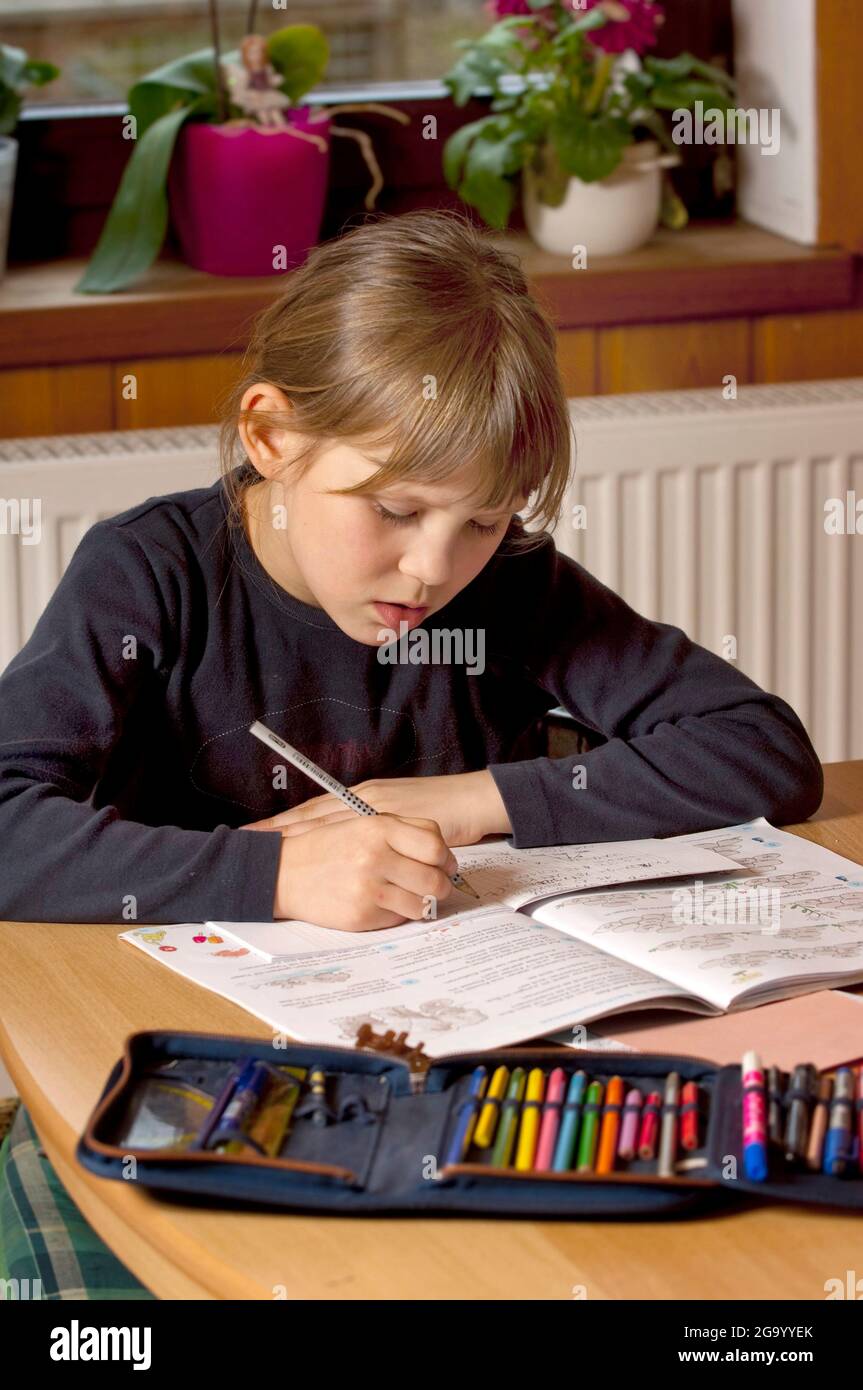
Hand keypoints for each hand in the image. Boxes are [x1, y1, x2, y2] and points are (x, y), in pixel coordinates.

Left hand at [240, 771, 511, 846]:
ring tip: (266, 852)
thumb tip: (347, 846)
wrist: (472, 799)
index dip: (282, 823)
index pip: (314, 811)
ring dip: (296, 837)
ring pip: (325, 822)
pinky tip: (312, 854)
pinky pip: (348, 835)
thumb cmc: (440, 808)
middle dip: (277, 830)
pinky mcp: (390, 820)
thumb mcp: (399, 816)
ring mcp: (374, 809)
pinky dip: (329, 845)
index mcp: (362, 797)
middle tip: (243, 842)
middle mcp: (363, 800)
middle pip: (311, 816)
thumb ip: (374, 829)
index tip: (251, 833)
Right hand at [271, 813, 459, 929]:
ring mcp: (369, 888)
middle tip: (435, 885)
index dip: (446, 858)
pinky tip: (386, 903)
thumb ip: (402, 830)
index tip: (445, 864)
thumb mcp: (361, 823)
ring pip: (422, 903)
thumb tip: (442, 852)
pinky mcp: (362, 915)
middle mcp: (376, 856)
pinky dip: (399, 913)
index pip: (434, 845)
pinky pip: (399, 918)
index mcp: (378, 828)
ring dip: (423, 902)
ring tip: (413, 896)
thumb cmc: (326, 846)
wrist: (282, 873)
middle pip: (434, 878)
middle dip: (441, 884)